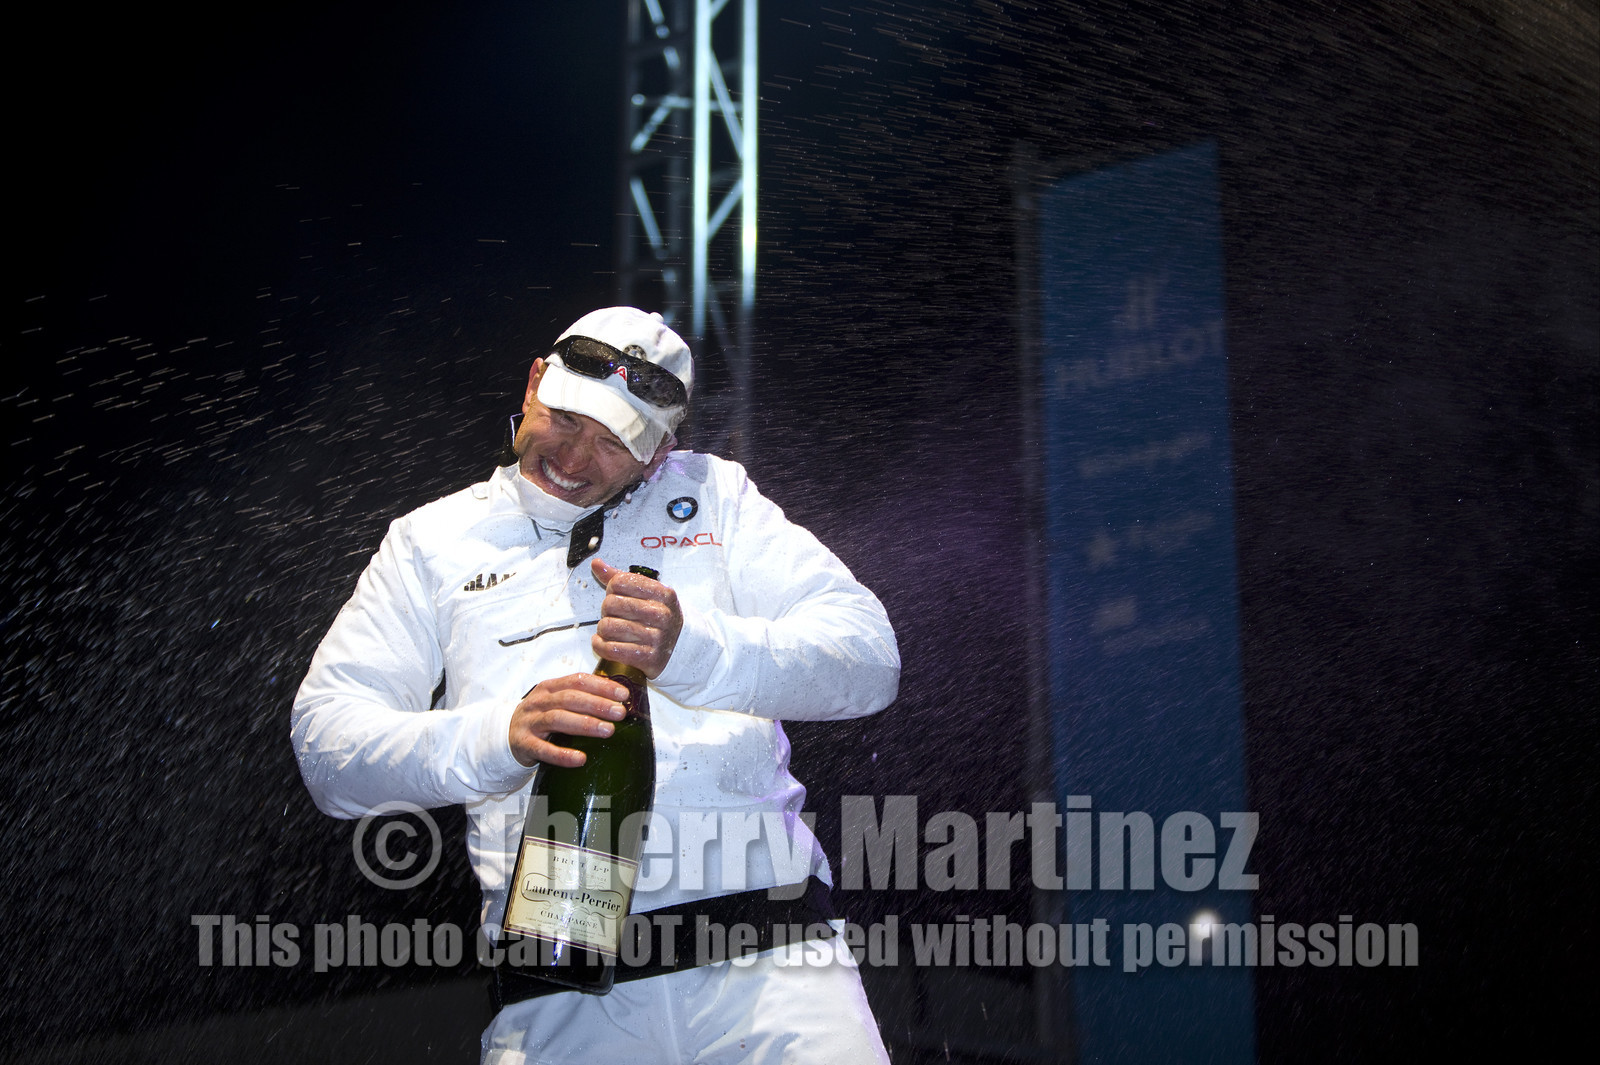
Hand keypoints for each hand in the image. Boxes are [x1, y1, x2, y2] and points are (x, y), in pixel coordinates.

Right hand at [508, 673, 629, 767]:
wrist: (505, 735)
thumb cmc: (539, 717)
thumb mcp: (555, 702)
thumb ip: (579, 698)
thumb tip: (617, 702)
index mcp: (549, 688)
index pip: (577, 681)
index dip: (601, 686)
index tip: (622, 695)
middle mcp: (539, 702)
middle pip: (570, 698)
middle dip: (597, 704)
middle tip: (620, 713)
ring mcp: (530, 722)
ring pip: (558, 719)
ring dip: (585, 724)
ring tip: (608, 731)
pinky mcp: (523, 743)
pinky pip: (543, 749)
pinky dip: (562, 755)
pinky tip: (580, 759)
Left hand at [590, 557, 682, 679]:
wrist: (680, 648)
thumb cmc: (658, 619)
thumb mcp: (648, 594)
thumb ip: (621, 578)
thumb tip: (597, 563)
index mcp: (664, 594)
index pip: (620, 581)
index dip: (612, 588)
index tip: (617, 595)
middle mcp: (662, 614)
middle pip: (612, 603)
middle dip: (606, 610)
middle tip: (613, 616)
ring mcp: (657, 638)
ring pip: (608, 627)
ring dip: (602, 630)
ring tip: (609, 630)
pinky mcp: (648, 658)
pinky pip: (611, 649)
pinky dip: (600, 646)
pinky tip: (602, 643)